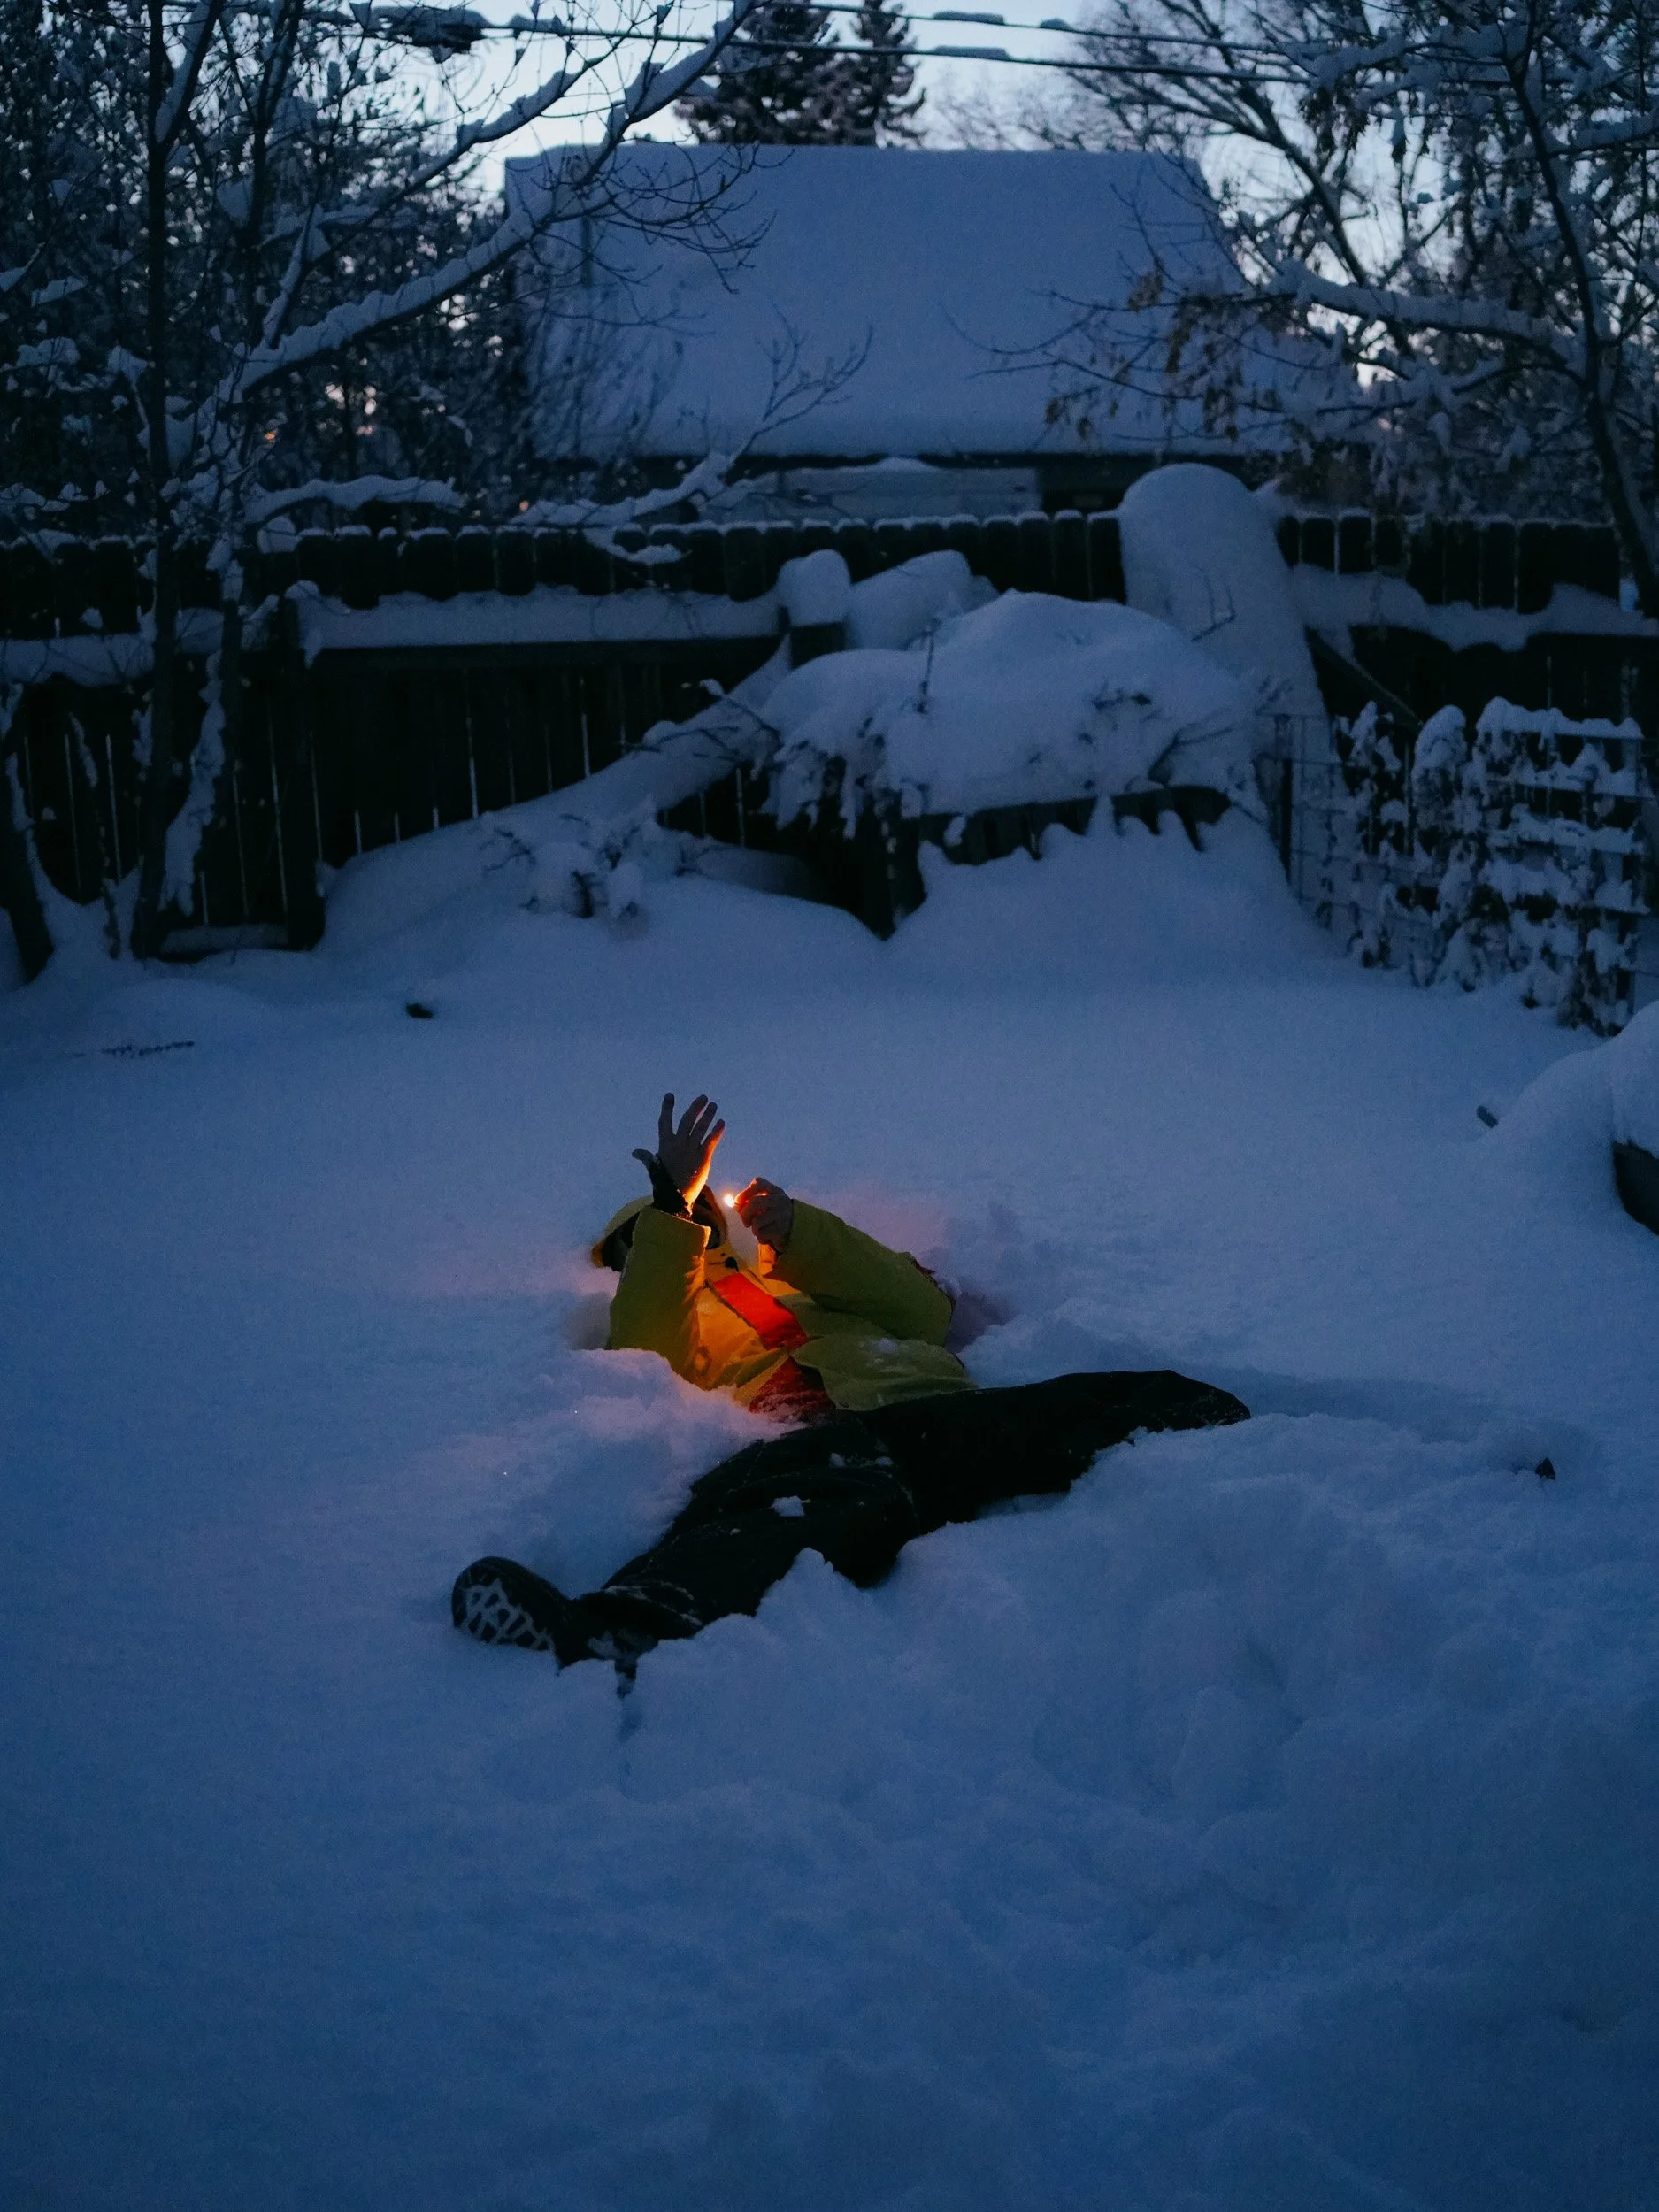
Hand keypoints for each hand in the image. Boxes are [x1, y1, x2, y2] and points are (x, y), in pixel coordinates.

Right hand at [636, 1092, 723, 1207]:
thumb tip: (635, 1152)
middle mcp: (678, 1144)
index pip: (665, 1122)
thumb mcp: (653, 1167)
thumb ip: (646, 1157)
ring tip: (714, 1105)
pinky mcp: (703, 1158)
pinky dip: (716, 1131)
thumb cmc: (663, 1182)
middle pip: (687, 1121)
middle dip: (695, 1108)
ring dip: (708, 1116)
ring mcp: (691, 1150)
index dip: (667, 1108)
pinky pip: (711, 1141)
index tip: (670, 1095)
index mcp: (665, 1145)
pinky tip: (721, 1122)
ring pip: (700, 1128)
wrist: (675, 1197)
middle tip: (703, 1097)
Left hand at [735, 1177, 793, 1252]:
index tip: (738, 1202)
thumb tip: (735, 1205)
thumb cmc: (773, 1214)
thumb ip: (749, 1203)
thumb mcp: (764, 1205)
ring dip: (754, 1229)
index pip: (759, 1183)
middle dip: (745, 1214)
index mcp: (774, 1191)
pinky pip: (762, 1234)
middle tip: (745, 1222)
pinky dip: (760, 1238)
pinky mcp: (782, 1229)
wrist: (796, 1228)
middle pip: (755, 1203)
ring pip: (757, 1222)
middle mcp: (779, 1200)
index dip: (745, 1192)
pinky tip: (767, 1236)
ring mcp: (782, 1214)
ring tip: (759, 1230)